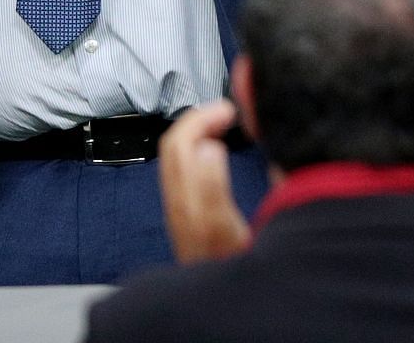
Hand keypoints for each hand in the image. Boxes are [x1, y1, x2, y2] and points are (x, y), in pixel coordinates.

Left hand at [159, 99, 250, 263]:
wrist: (222, 304)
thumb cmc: (239, 267)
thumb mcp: (239, 231)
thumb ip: (225, 190)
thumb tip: (211, 149)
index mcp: (194, 209)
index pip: (182, 146)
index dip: (202, 121)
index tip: (231, 110)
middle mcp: (181, 210)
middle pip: (174, 150)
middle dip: (197, 120)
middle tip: (227, 109)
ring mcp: (180, 214)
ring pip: (174, 161)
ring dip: (195, 133)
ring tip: (222, 120)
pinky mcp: (184, 217)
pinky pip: (180, 172)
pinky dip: (195, 149)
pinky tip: (215, 146)